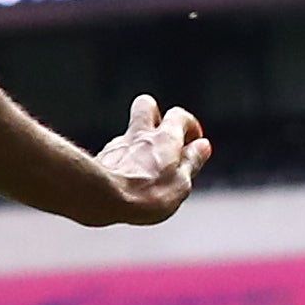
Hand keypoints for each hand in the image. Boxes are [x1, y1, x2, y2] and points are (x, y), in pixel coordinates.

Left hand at [91, 95, 210, 225]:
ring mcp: (117, 145)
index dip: (190, 127)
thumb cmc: (146, 194)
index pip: (180, 116)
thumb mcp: (181, 183)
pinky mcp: (101, 160)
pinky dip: (122, 163)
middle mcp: (139, 135)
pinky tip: (123, 183)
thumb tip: (202, 146)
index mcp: (165, 137)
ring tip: (144, 174)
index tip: (194, 144)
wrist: (102, 199)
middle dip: (156, 117)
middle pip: (146, 105)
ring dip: (138, 147)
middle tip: (163, 140)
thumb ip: (191, 162)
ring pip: (129, 135)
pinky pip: (114, 154)